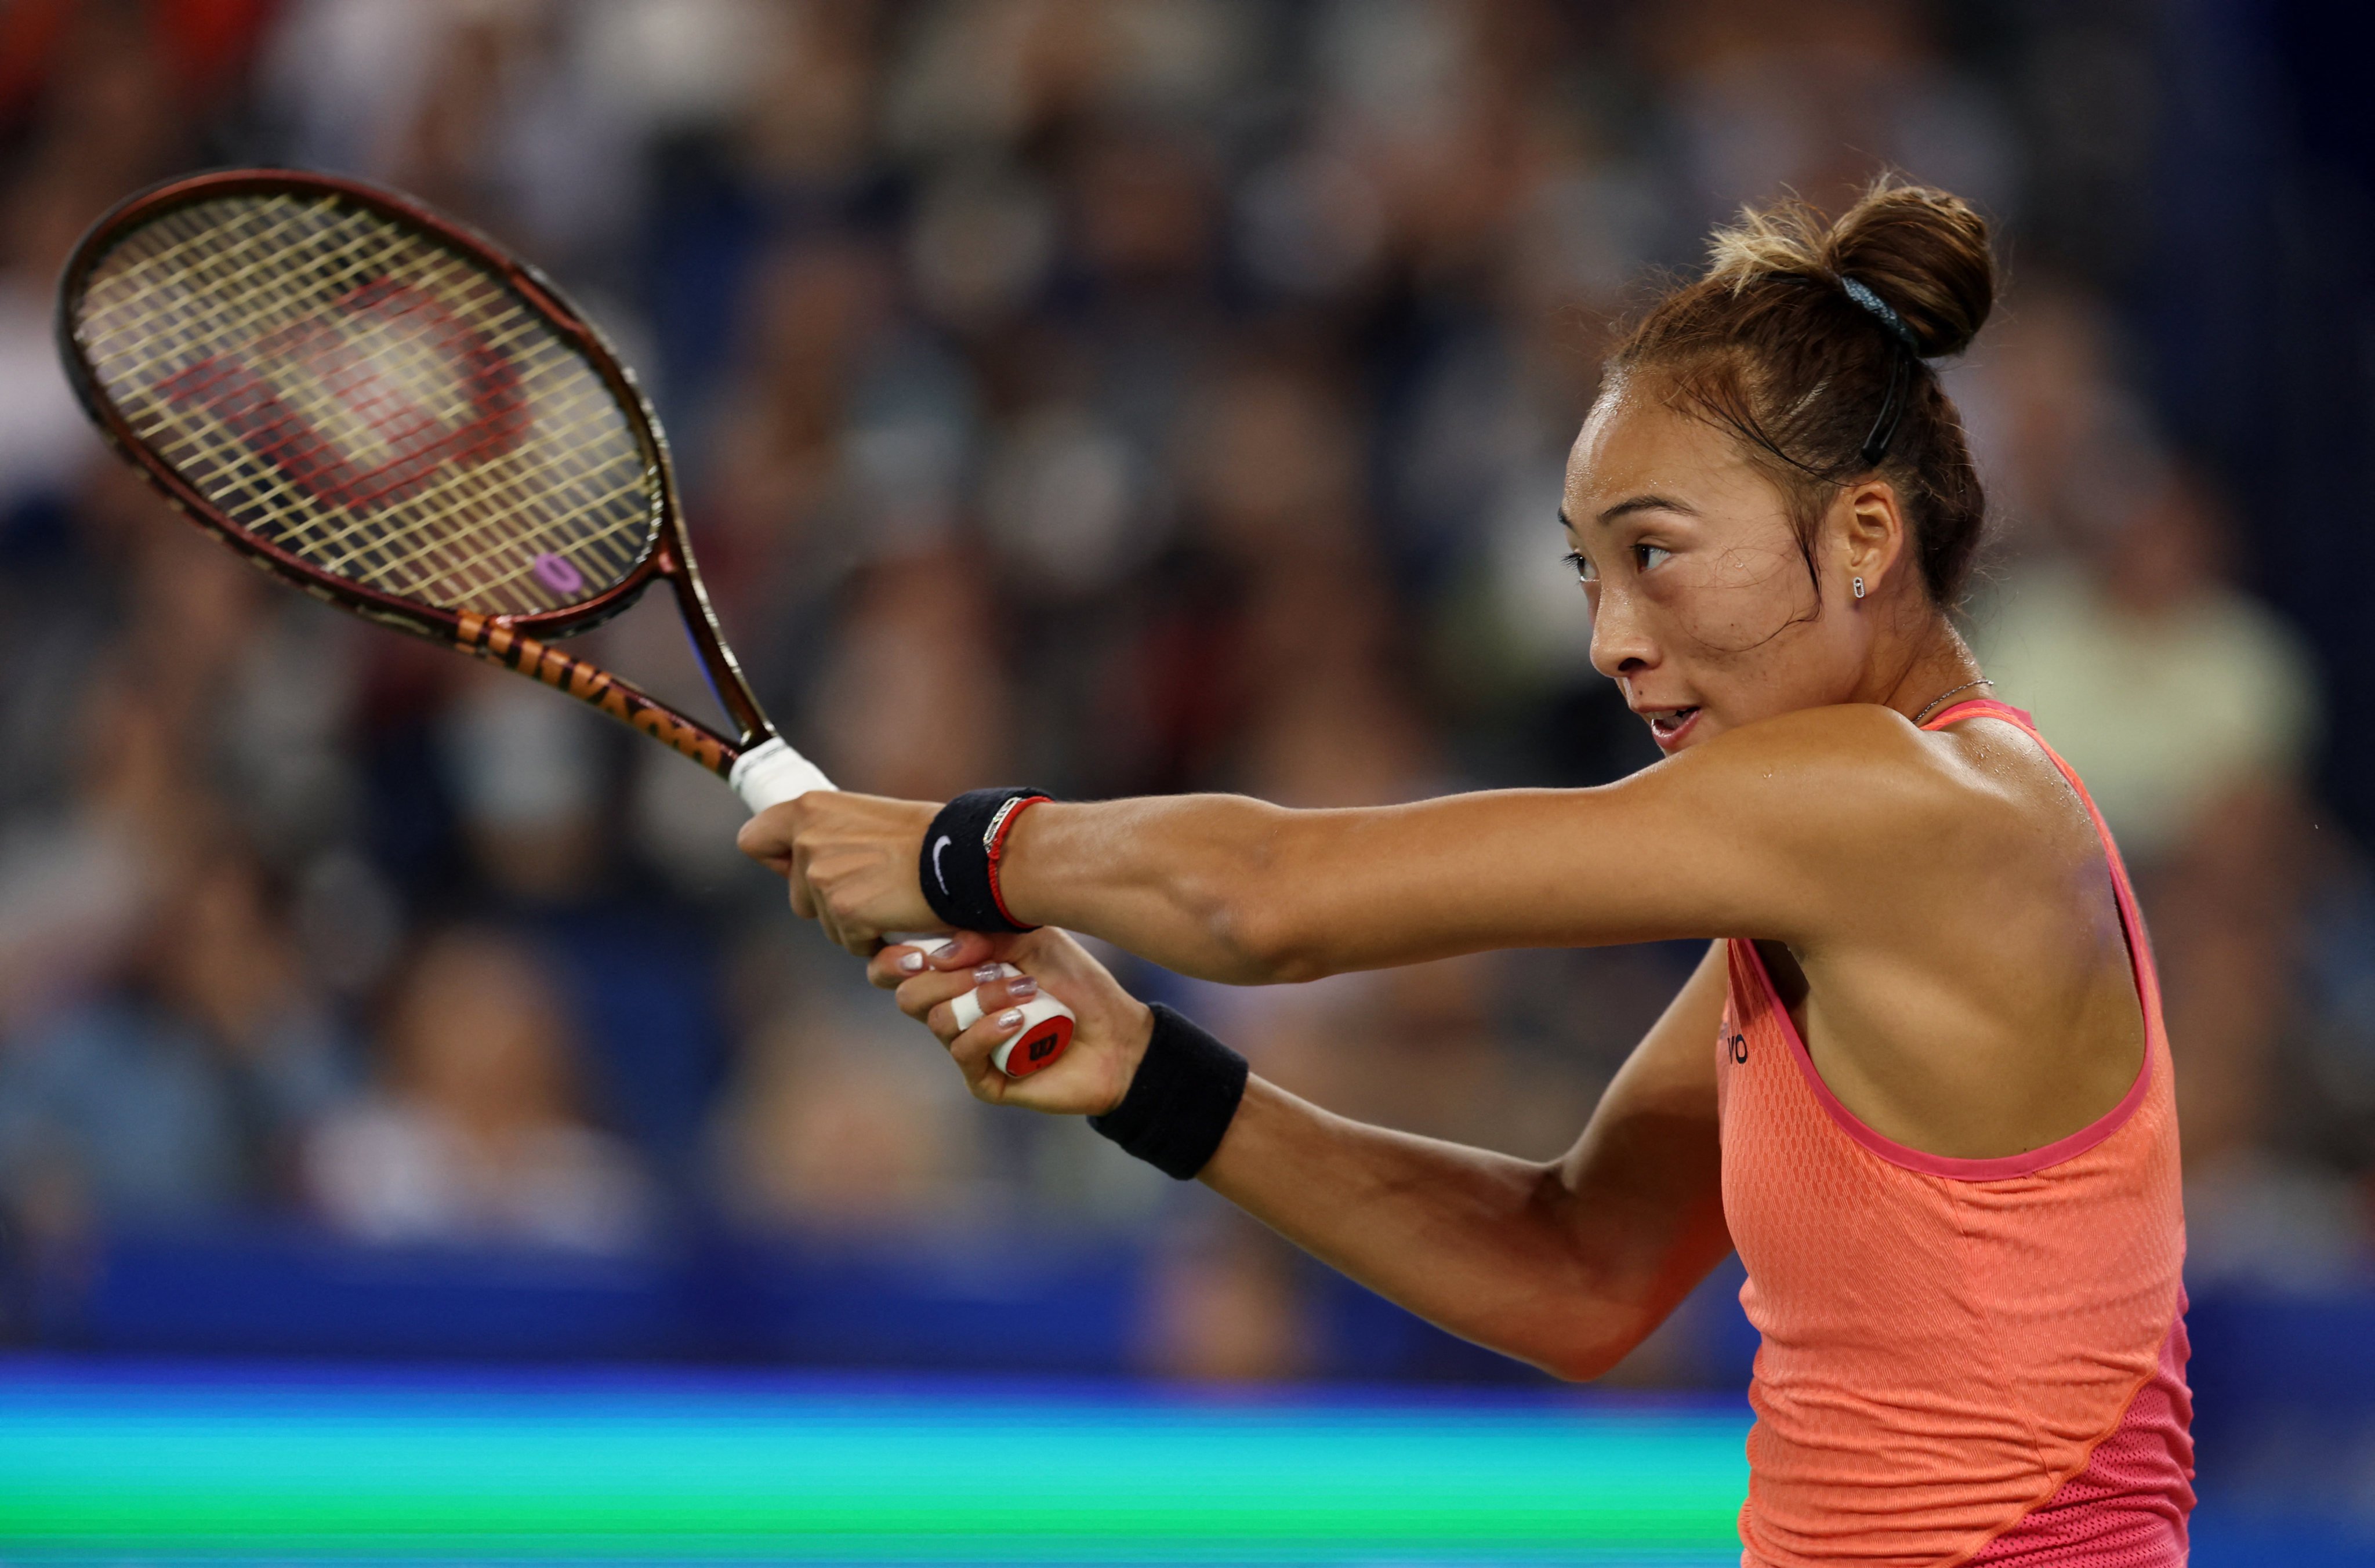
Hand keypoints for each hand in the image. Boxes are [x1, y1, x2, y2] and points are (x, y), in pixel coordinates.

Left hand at [737, 791, 939, 953]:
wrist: (963, 854)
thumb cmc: (927, 835)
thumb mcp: (867, 816)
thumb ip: (831, 833)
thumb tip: (810, 857)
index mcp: (810, 808)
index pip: (753, 840)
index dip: (776, 859)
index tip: (795, 866)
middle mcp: (807, 840)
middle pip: (796, 894)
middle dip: (827, 899)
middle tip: (871, 885)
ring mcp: (822, 879)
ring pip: (826, 921)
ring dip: (854, 919)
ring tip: (891, 897)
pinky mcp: (845, 912)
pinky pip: (852, 942)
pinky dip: (875, 938)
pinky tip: (899, 917)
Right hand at [867, 929, 1151, 1114]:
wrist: (1119, 1035)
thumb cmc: (1078, 985)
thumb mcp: (1035, 942)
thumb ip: (987, 935)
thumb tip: (939, 950)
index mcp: (957, 976)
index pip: (897, 969)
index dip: (894, 960)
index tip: (921, 951)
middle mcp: (954, 1012)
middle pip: (908, 997)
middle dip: (945, 976)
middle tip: (991, 967)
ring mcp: (968, 1048)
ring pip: (937, 1021)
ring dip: (980, 998)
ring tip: (1025, 991)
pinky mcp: (986, 1080)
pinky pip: (963, 1054)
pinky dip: (987, 1030)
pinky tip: (1017, 1020)